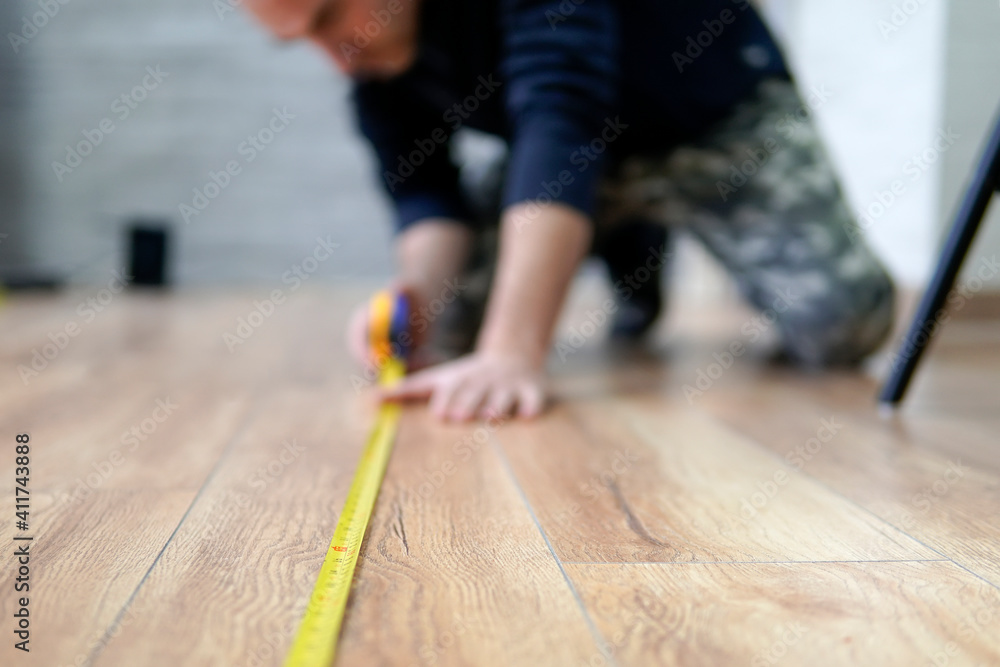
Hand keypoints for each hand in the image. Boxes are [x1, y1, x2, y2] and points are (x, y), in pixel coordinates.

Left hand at [377, 351, 547, 421]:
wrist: (512, 358)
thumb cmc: (465, 378)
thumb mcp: (436, 380)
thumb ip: (405, 391)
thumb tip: (368, 400)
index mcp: (460, 380)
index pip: (452, 389)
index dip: (447, 399)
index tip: (440, 413)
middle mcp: (484, 381)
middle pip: (475, 393)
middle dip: (468, 403)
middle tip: (460, 416)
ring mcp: (508, 386)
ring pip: (503, 397)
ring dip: (497, 405)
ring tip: (491, 417)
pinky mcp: (532, 391)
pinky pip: (533, 398)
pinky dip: (531, 406)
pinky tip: (529, 414)